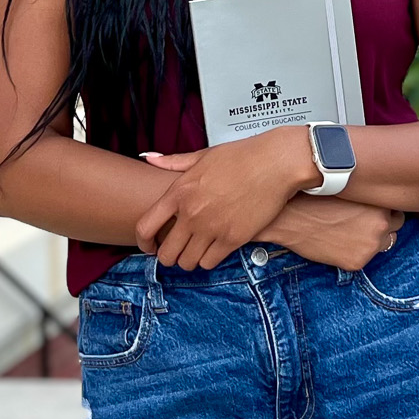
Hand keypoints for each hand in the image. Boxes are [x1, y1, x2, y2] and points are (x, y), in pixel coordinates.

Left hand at [136, 127, 317, 269]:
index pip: (146, 226)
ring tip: (195, 252)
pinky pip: (210, 263)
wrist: (274, 164)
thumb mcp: (203, 156)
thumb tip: (150, 158)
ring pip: (187, 263)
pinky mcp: (233, 239)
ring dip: (189, 261)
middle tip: (176, 253)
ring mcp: (211, 228)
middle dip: (168, 257)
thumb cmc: (241, 156)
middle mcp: (191, 213)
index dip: (143, 242)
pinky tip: (213, 251)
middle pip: (166, 253)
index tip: (149, 246)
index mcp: (179, 192)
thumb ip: (174, 162)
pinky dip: (209, 261)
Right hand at [263, 196, 404, 270]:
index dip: (384, 208)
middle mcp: (381, 225)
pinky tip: (338, 242)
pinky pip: (364, 258)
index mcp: (380, 204)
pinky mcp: (357, 262)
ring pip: (384, 244)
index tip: (373, 208)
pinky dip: (354, 252)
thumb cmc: (314, 197)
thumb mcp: (349, 190)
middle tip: (363, 220)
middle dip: (383, 223)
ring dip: (373, 239)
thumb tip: (378, 201)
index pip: (397, 208)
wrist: (290, 217)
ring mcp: (370, 246)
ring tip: (350, 231)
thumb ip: (368, 197)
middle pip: (396, 226)